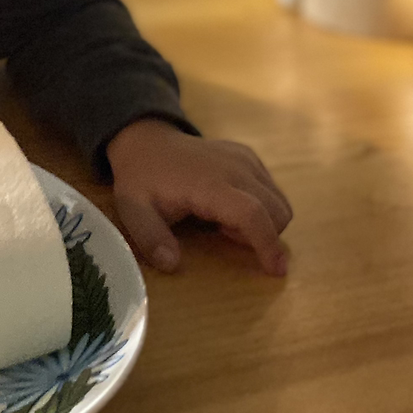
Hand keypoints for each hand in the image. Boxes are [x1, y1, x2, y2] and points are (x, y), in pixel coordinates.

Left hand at [105, 119, 291, 276]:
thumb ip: (151, 239)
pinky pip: (272, 188)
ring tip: (222, 221)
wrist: (146, 142)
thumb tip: (172, 265)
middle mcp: (236, 167)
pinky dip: (262, 206)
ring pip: (279, 200)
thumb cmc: (141, 180)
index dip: (268, 243)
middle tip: (222, 234)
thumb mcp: (134, 211)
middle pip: (276, 210)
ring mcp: (245, 158)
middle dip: (263, 235)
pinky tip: (228, 206)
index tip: (276, 271)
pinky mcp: (249, 155)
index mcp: (209, 183)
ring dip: (263, 222)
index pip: (251, 213)